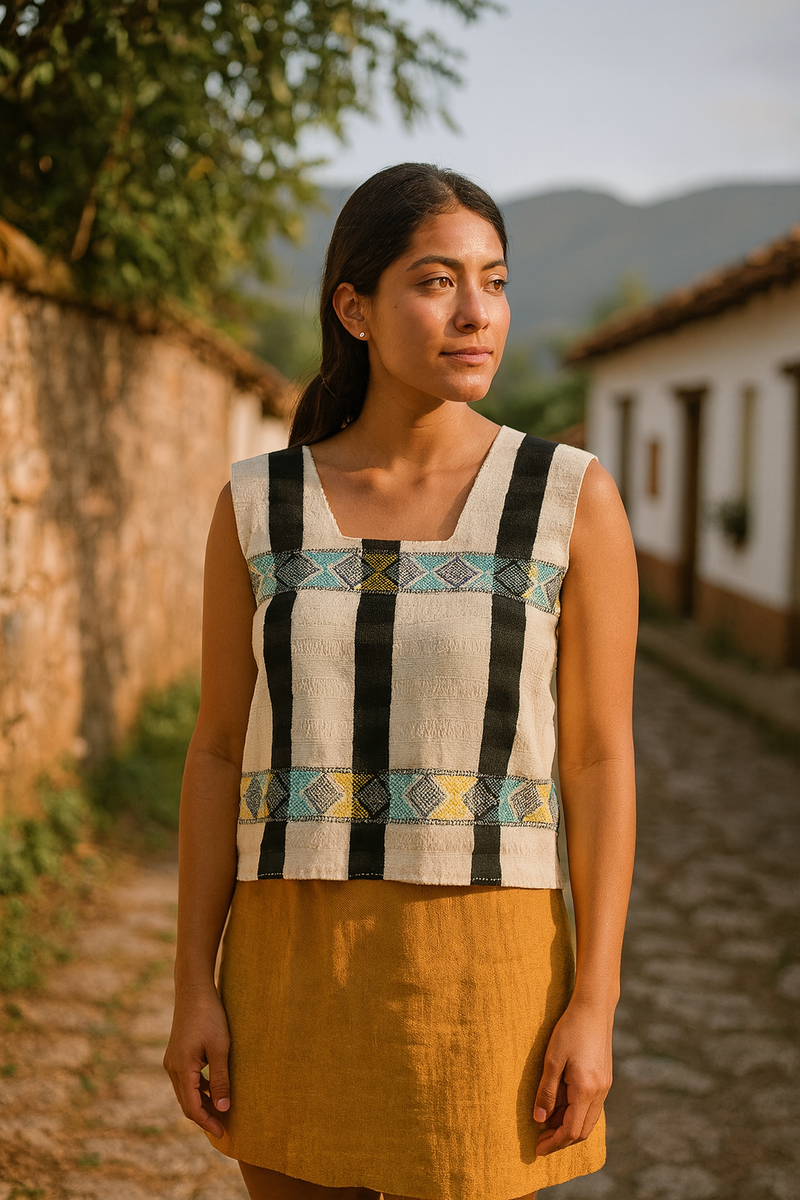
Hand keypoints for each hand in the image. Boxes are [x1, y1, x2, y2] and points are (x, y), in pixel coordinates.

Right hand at [164, 987, 231, 1137]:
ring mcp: (172, 1061)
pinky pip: (186, 1080)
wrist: (194, 990)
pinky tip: (214, 1090)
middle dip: (204, 1117)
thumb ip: (220, 1079)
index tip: (223, 1133)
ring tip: (221, 1112)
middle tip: (224, 1128)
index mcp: (182, 1069)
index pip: (192, 1107)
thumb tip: (223, 1109)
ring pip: (186, 1093)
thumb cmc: (210, 1016)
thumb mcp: (220, 1048)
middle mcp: (172, 1068)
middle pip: (187, 1103)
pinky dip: (199, 1090)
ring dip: (202, 1104)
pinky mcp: (176, 1054)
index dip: (207, 1122)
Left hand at [533, 1001, 612, 1155]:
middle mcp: (600, 1092)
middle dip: (561, 1139)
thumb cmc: (570, 1030)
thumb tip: (539, 1120)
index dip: (554, 1143)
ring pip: (588, 1120)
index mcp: (586, 1090)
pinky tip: (560, 1106)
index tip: (537, 1149)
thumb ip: (546, 1092)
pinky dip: (575, 1113)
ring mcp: (604, 1086)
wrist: (594, 1007)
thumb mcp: (552, 1060)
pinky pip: (591, 1106)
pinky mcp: (604, 1078)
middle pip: (582, 1131)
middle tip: (539, 1141)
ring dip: (568, 1126)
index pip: (571, 1131)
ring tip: (545, 1124)